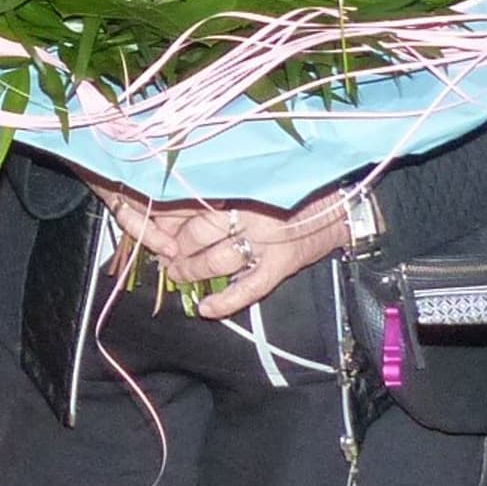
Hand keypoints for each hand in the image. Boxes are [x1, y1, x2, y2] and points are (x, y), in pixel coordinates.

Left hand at [101, 185, 354, 322]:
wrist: (343, 203)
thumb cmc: (295, 186)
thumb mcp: (254, 176)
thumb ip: (218, 186)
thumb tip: (171, 199)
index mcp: (239, 184)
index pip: (186, 201)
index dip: (160, 216)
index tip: (142, 220)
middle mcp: (249, 210)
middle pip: (195, 233)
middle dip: (174, 248)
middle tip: (165, 255)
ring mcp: (265, 239)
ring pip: (215, 260)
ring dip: (191, 272)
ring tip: (179, 275)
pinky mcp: (281, 264)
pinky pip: (248, 288)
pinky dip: (225, 302)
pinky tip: (206, 309)